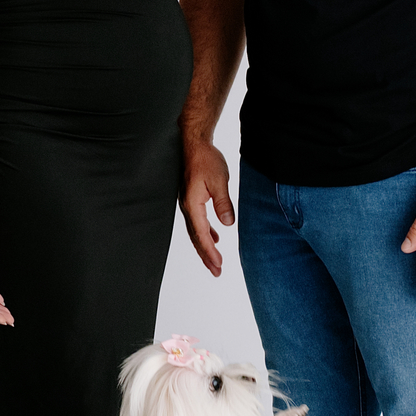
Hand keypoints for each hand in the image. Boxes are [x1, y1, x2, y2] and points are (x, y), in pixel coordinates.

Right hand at [180, 138, 233, 275]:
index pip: (202, 235)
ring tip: (215, 261)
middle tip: (217, 272)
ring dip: (205, 247)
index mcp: (192, 205)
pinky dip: (206, 233)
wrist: (194, 143)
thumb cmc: (206, 159)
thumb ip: (223, 203)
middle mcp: (187, 207)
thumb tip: (227, 224)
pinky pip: (198, 222)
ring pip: (196, 232)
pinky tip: (215, 237)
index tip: (219, 265)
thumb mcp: (219, 180)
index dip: (210, 252)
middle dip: (206, 256)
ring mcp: (188, 204)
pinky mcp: (192, 199)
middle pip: (196, 238)